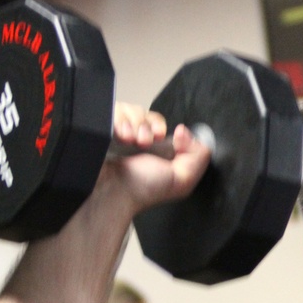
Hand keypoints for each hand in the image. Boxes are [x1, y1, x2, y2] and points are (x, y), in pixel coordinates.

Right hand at [102, 102, 210, 216]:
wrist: (112, 192)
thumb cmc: (143, 190)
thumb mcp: (181, 179)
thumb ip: (197, 157)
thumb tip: (185, 132)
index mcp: (159, 151)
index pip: (163, 126)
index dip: (163, 127)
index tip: (161, 136)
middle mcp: (140, 140)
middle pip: (149, 116)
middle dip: (149, 127)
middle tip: (144, 142)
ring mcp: (122, 133)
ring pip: (133, 111)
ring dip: (135, 125)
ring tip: (131, 141)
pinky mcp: (105, 128)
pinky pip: (116, 110)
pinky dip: (120, 121)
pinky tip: (121, 137)